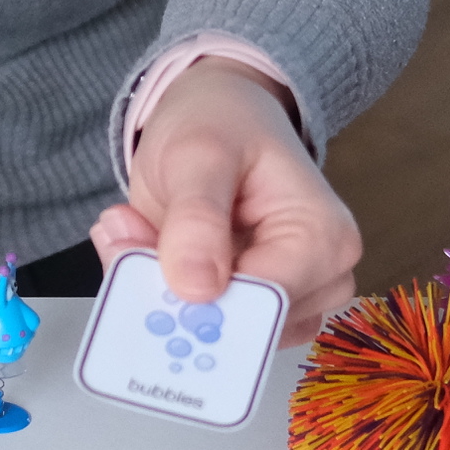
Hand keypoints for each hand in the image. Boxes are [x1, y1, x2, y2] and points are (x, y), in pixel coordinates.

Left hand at [93, 58, 362, 332]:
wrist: (222, 115)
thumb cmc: (221, 124)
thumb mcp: (198, 154)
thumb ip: (196, 217)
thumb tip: (197, 289)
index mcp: (324, 240)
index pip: (263, 304)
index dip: (196, 299)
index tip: (134, 260)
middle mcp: (323, 280)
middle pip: (241, 326)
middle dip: (173, 295)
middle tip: (124, 239)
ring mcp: (295, 301)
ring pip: (218, 334)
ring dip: (165, 294)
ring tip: (139, 233)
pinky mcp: (260, 310)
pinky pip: (210, 329)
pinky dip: (169, 298)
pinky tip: (153, 251)